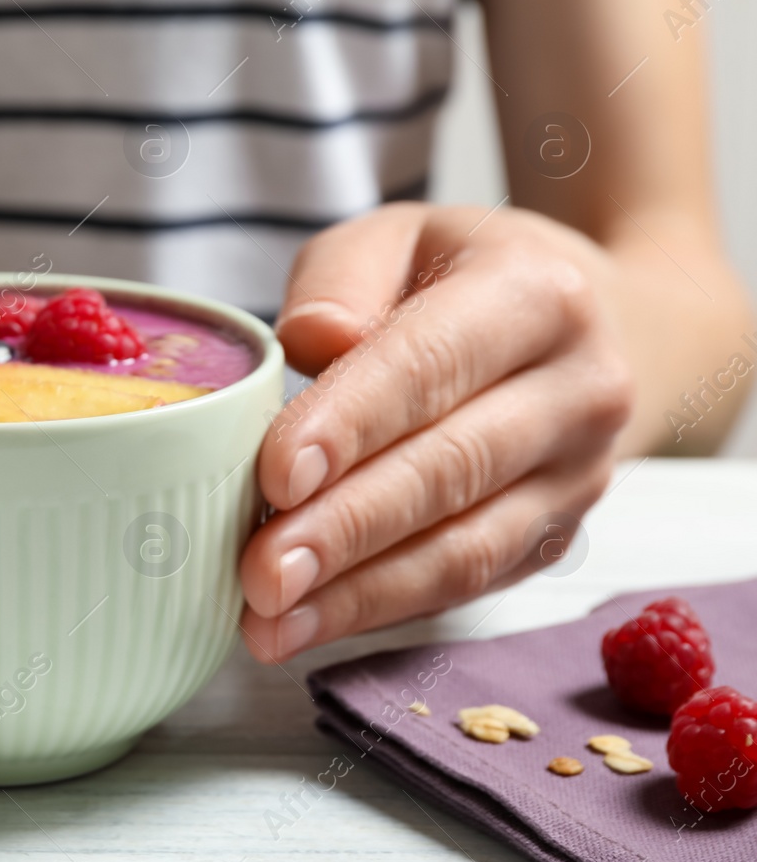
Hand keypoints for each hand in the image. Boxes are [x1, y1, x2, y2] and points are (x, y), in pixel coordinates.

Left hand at [239, 202, 633, 661]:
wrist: (602, 327)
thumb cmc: (465, 276)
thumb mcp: (399, 236)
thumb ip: (342, 278)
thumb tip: (310, 339)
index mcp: (538, 296)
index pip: (431, 366)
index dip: (351, 425)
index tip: (278, 476)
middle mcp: (579, 390)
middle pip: (449, 470)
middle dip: (346, 530)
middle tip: (259, 574)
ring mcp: (580, 475)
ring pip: (464, 547)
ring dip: (359, 595)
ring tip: (270, 623)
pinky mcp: (557, 536)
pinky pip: (468, 583)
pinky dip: (384, 609)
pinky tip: (311, 625)